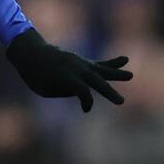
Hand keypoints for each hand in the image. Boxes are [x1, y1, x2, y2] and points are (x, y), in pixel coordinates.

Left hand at [6, 27, 131, 111]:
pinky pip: (100, 64)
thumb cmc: (36, 76)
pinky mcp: (83, 62)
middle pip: (95, 81)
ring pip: (101, 70)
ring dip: (116, 74)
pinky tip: (125, 60)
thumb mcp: (46, 89)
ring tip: (131, 76)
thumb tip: (83, 90)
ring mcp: (80, 63)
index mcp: (64, 77)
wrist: (32, 53)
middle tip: (121, 102)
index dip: (87, 102)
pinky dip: (112, 63)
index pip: (82, 91)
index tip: (86, 110)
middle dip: (108, 92)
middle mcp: (75, 69)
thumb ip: (65, 90)